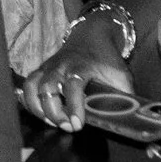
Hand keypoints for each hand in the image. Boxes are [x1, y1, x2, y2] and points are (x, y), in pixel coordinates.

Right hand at [21, 20, 135, 130]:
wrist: (92, 34)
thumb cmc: (107, 58)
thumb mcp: (121, 75)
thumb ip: (124, 96)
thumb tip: (133, 120)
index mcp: (81, 66)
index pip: (73, 86)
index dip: (74, 106)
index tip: (77, 124)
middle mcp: (60, 66)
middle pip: (47, 88)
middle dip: (52, 111)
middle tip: (65, 126)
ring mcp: (47, 67)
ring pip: (31, 86)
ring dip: (36, 107)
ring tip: (50, 122)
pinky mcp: (40, 70)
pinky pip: (27, 85)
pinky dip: (28, 101)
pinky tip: (39, 113)